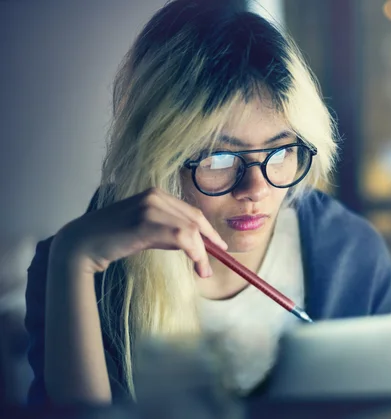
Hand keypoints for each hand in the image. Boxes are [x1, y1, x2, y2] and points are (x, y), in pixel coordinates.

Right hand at [53, 187, 226, 277]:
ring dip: (202, 253)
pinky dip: (195, 253)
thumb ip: (167, 230)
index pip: (191, 212)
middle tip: (217, 262)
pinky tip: (197, 266)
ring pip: (191, 229)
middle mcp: (155, 195)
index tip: (219, 245)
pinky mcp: (145, 222)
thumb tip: (194, 244)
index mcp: (156, 194)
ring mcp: (150, 207)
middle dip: (210, 241)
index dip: (209, 230)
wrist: (81, 243)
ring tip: (204, 271)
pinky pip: (181, 237)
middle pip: (195, 219)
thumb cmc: (113, 239)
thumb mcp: (145, 229)